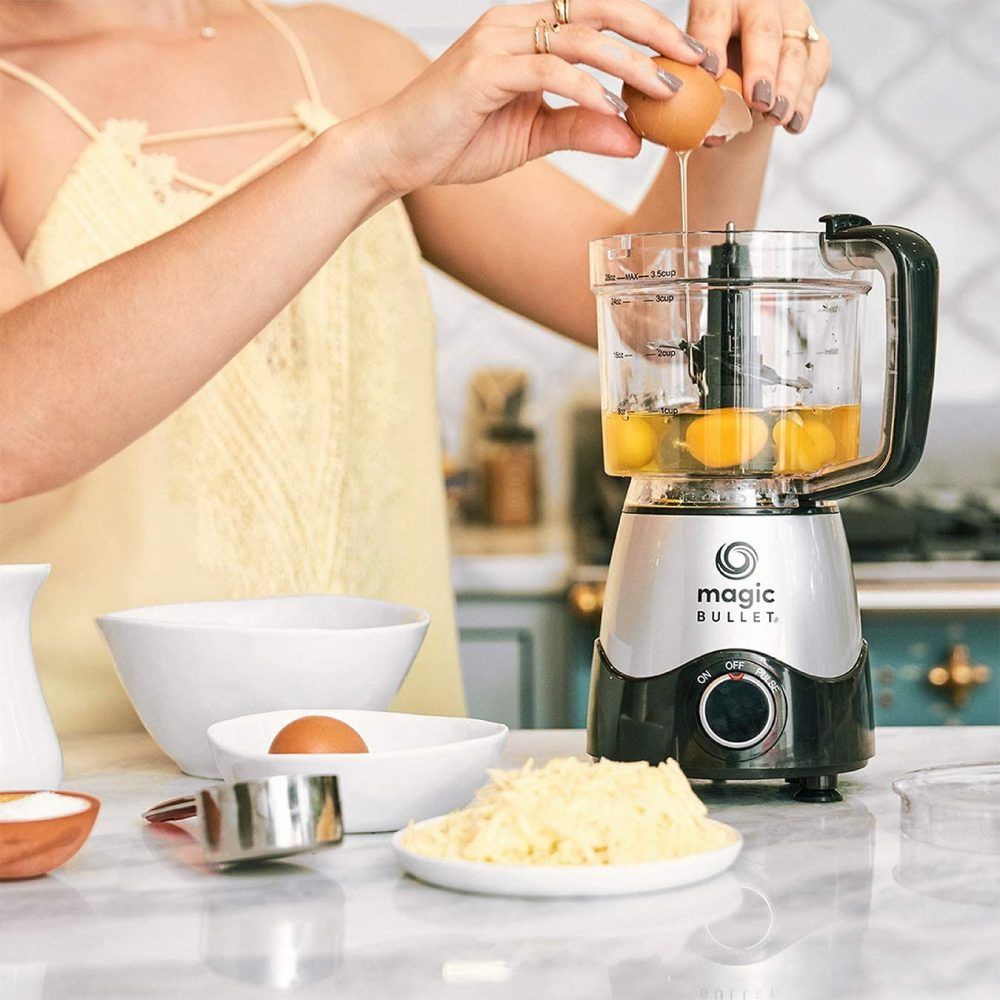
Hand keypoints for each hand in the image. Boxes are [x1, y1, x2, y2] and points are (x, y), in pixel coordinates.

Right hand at [358, 0, 709, 193]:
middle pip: (601, 10)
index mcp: (528, 30)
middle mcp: (515, 22)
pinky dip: (585, 88)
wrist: (397, 153)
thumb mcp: (533, 136)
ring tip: (665, 90)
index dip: (648, 29)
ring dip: (629, 63)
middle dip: (655, 31)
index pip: (600, 14)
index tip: (688, 57)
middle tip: (695, 61)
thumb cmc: (458, 140)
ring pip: (580, 37)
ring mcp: (498, 40)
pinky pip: (548, 70)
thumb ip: (581, 128)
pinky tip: (613, 108)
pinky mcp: (483, 70)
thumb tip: (635, 137)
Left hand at [687, 0, 830, 133]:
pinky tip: (794, 123)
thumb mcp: (695, 71)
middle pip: (763, 31)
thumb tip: (709, 133)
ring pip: (794, 51)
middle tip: (758, 101)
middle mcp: (760, 1)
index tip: (712, 72)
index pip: (713, 16)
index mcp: (719, 0)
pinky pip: (815, 68)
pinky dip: (804, 100)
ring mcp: (792, 17)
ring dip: (787, 89)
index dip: (712, 42)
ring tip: (776, 118)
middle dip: (761, 68)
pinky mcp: (813, 41)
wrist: (739, 74)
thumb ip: (699, 87)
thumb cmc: (710, 71)